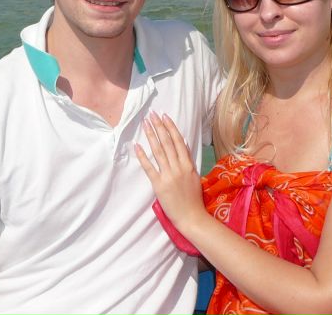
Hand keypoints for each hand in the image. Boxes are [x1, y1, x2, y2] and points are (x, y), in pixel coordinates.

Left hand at [135, 113, 207, 232]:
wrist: (191, 217)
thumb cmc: (193, 198)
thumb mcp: (194, 176)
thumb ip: (188, 160)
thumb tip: (183, 144)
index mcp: (188, 165)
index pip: (179, 141)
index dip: (171, 127)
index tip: (164, 116)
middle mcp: (179, 167)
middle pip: (167, 143)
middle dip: (159, 127)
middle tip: (152, 114)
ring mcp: (169, 176)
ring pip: (159, 151)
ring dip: (151, 136)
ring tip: (145, 124)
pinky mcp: (159, 185)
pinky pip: (149, 168)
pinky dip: (143, 157)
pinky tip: (137, 146)